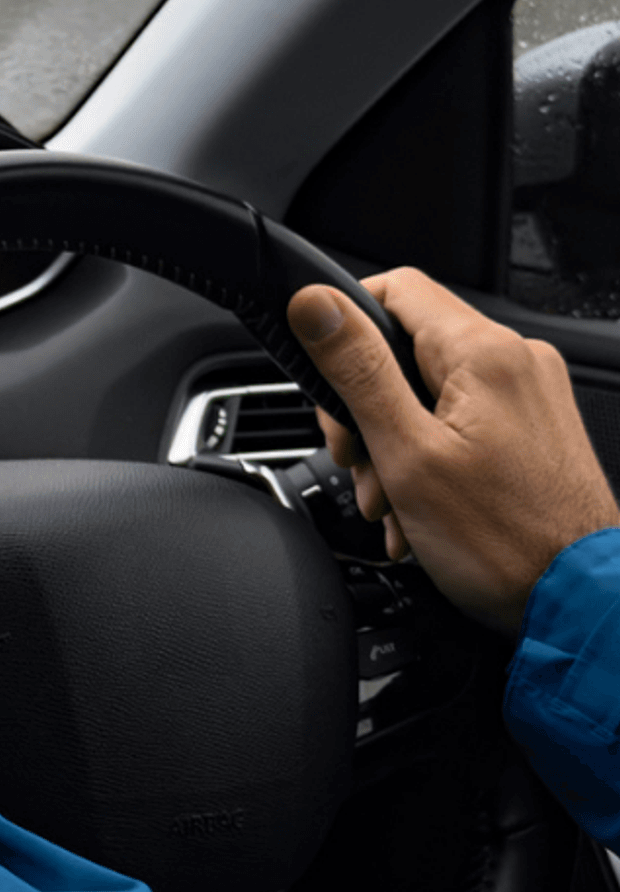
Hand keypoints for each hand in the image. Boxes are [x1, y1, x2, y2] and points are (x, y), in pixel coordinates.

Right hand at [287, 267, 618, 633]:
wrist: (577, 602)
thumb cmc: (504, 541)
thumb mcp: (406, 453)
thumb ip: (357, 371)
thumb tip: (315, 304)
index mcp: (484, 354)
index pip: (394, 289)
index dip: (344, 326)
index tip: (323, 376)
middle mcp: (516, 362)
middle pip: (406, 348)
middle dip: (364, 407)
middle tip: (357, 458)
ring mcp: (528, 396)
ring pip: (427, 393)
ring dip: (391, 445)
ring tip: (392, 500)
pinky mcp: (532, 429)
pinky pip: (458, 423)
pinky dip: (426, 460)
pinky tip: (418, 510)